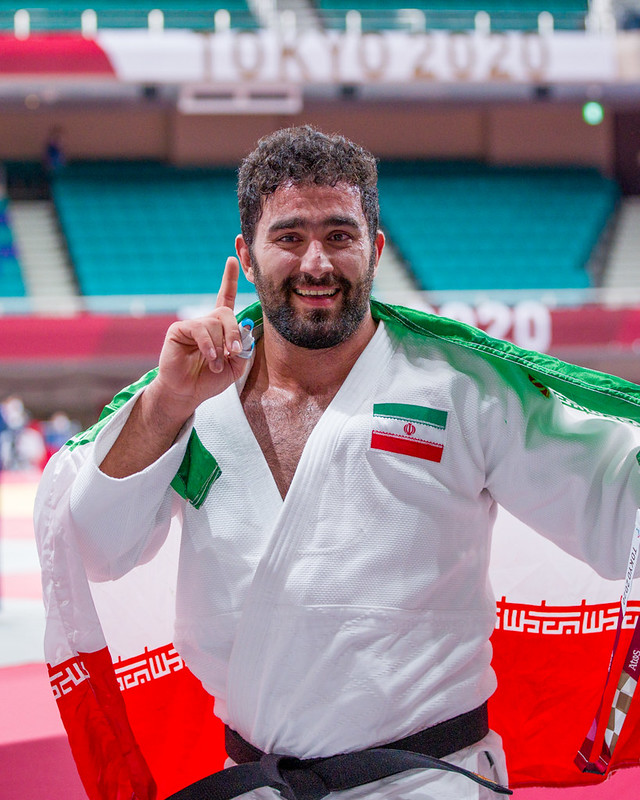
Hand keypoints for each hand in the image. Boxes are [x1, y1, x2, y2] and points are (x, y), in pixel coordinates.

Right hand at [148, 257, 248, 421]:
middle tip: (235, 352)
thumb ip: (243, 349)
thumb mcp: (235, 366)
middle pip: (226, 314)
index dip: (229, 279)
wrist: (188, 392)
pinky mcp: (179, 330)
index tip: (231, 259)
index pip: (225, 298)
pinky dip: (209, 346)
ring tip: (217, 364)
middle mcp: (206, 322)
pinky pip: (200, 330)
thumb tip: (243, 334)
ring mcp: (192, 325)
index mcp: (220, 327)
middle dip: (234, 333)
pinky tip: (210, 359)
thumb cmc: (210, 379)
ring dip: (220, 347)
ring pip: (214, 324)